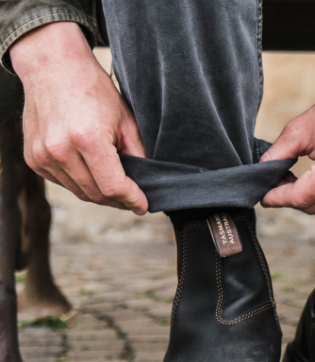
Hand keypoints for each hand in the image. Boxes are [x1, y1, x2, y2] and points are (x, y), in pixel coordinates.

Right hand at [10, 22, 147, 213]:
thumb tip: (146, 183)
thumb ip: (137, 154)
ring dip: (100, 195)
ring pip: (79, 192)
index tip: (143, 205)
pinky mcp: (33, 159)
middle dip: (118, 201)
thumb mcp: (125, 120)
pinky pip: (64, 183)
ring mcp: (43, 156)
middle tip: (133, 199)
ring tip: (116, 188)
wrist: (52, 67)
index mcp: (88, 139)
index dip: (132, 199)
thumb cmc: (94, 90)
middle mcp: (61, 150)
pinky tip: (92, 173)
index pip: (113, 187)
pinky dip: (81, 184)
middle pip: (96, 194)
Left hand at [260, 71, 314, 213]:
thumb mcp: (300, 129)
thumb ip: (276, 155)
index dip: (277, 198)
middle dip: (293, 197)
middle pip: (313, 207)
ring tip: (304, 178)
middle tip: (282, 181)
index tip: (265, 196)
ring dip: (313, 197)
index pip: (299, 198)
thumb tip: (263, 172)